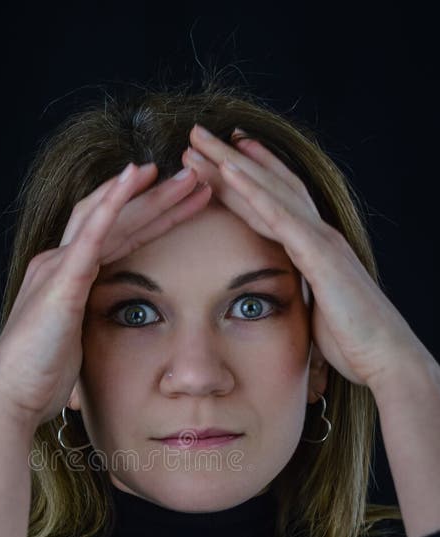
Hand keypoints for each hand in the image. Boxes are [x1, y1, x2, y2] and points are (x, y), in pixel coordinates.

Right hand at [0, 163, 211, 433]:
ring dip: (149, 193)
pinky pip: (91, 232)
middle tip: (197, 177)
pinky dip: (113, 202)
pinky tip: (136, 176)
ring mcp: (59, 268)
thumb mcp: (76, 344)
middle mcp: (60, 263)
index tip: (183, 203)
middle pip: (117, 219)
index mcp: (67, 279)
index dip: (151, 219)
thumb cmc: (40, 378)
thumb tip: (113, 331)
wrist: (12, 396)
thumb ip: (91, 325)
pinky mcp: (61, 281)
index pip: (116, 238)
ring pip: (110, 216)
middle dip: (159, 198)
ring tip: (186, 174)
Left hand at [181, 123, 420, 388]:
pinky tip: (228, 172)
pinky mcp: (320, 256)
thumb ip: (300, 293)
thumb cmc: (353, 342)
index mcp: (316, 248)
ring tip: (196, 141)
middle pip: (268, 185)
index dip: (249, 177)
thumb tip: (280, 298)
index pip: (277, 201)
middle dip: (230, 158)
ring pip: (269, 191)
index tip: (222, 155)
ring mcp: (321, 240)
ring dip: (230, 164)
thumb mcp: (316, 312)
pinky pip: (280, 217)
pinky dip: (253, 192)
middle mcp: (319, 234)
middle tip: (196, 134)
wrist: (385, 357)